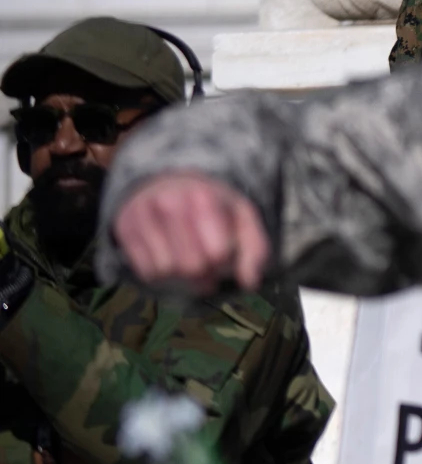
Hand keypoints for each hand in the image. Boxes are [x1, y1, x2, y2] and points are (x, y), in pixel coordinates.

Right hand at [112, 174, 268, 292]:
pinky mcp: (124, 227)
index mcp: (203, 197)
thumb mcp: (242, 217)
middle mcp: (168, 203)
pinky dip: (160, 274)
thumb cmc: (211, 204)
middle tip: (207, 266)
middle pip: (191, 266)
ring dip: (180, 277)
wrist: (168, 180)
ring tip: (187, 261)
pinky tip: (168, 259)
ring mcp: (142, 214)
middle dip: (204, 274)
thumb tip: (249, 282)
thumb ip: (255, 249)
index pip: (217, 253)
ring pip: (165, 271)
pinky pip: (144, 271)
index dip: (225, 264)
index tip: (223, 257)